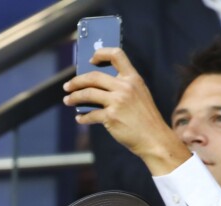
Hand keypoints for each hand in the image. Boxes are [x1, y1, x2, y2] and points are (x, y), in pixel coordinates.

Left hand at [63, 47, 189, 174]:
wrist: (153, 138)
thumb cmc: (144, 118)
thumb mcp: (139, 96)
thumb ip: (122, 88)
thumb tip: (94, 88)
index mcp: (133, 78)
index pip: (117, 55)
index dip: (101, 53)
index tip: (90, 60)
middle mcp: (125, 86)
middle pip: (94, 76)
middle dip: (77, 81)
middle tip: (67, 86)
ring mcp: (118, 101)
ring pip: (88, 94)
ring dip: (74, 97)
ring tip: (67, 100)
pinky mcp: (111, 117)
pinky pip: (90, 114)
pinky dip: (82, 117)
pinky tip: (79, 118)